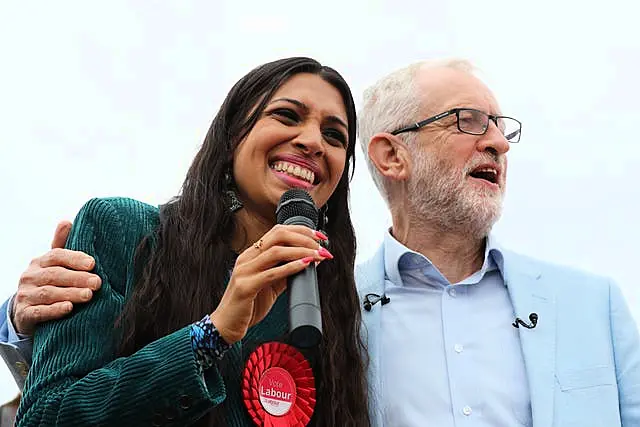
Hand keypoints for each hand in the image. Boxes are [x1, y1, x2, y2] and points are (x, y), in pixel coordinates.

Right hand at [12, 221, 101, 334]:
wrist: (28, 312)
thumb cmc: (49, 283)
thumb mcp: (55, 265)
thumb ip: (62, 245)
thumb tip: (67, 221)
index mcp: (40, 262)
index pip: (57, 255)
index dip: (75, 258)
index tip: (93, 264)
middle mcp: (30, 276)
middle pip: (55, 274)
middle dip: (78, 278)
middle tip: (98, 283)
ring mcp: (25, 295)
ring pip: (48, 293)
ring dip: (70, 293)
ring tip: (89, 295)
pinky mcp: (24, 314)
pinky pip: (39, 311)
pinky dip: (54, 310)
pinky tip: (68, 308)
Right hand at [210, 225, 331, 344]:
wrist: (226, 326)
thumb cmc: (248, 306)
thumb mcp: (270, 286)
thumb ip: (285, 273)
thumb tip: (308, 263)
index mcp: (252, 254)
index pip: (278, 231)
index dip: (301, 230)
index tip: (320, 237)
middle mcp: (247, 258)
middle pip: (278, 235)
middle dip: (304, 237)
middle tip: (321, 246)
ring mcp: (244, 271)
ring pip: (276, 251)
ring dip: (302, 251)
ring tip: (318, 256)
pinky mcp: (245, 287)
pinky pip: (271, 273)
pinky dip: (290, 268)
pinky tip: (305, 266)